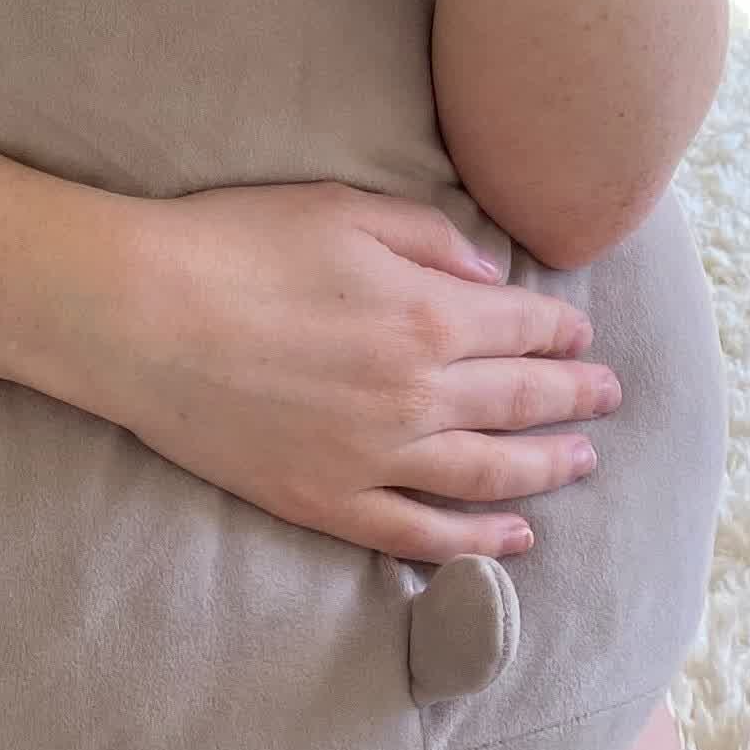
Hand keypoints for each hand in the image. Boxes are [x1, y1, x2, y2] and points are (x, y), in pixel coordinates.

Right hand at [49, 180, 620, 564]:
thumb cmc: (235, 243)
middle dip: (573, 397)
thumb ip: (428, 238)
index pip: (523, 327)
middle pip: (520, 402)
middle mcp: (416, 396)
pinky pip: (420, 534)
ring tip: (582, 462)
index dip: (562, 330)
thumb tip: (489, 275)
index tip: (582, 333)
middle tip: (608, 396)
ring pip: (487, 476)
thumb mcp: (342, 208)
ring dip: (545, 469)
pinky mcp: (326, 502)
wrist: (140, 315)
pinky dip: (475, 542)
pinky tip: (513, 539)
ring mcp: (373, 459)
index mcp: (426, 316)